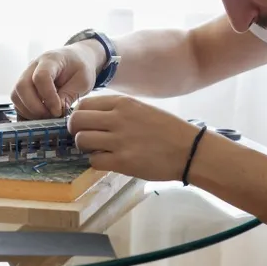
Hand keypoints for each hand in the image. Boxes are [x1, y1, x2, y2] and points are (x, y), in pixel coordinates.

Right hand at [11, 41, 104, 118]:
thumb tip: (56, 111)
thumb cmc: (80, 67)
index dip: (48, 97)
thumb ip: (69, 95)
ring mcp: (25, 75)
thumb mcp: (83, 81)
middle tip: (51, 116)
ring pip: (16, 95)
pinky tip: (39, 117)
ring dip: (29, 111)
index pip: (41, 76)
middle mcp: (33, 66)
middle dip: (35, 107)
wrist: (76, 58)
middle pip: (22, 86)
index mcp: (51, 59)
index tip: (58, 110)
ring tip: (47, 116)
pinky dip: (25, 112)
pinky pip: (17, 101)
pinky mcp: (23, 87)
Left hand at [68, 94, 203, 180]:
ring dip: (85, 148)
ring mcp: (119, 140)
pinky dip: (96, 162)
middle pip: (77, 121)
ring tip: (97, 150)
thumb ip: (117, 110)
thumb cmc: (167, 130)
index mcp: (123, 103)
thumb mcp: (141, 109)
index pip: (83, 104)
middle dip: (75, 131)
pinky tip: (108, 161)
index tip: (84, 123)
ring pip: (82, 141)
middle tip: (84, 138)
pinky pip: (94, 161)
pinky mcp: (123, 162)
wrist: (190, 150)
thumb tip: (91, 116)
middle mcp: (118, 118)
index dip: (79, 115)